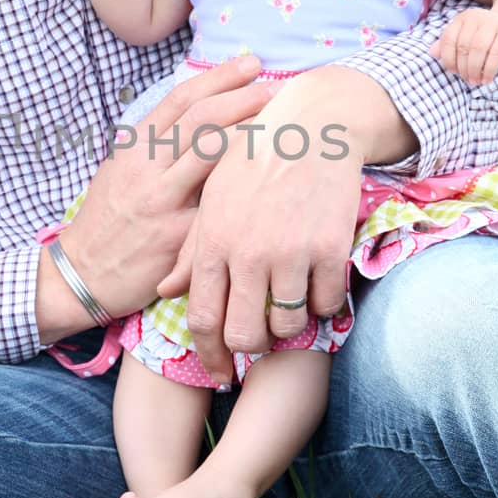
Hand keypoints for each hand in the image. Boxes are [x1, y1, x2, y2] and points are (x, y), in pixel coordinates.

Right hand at [57, 57, 273, 318]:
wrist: (84, 274)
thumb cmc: (109, 218)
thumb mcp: (121, 169)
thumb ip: (155, 143)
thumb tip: (197, 111)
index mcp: (135, 146)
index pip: (181, 98)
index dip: (219, 76)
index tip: (250, 65)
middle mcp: (147, 167)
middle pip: (201, 119)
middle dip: (243, 97)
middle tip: (276, 88)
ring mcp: (163, 200)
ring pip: (210, 154)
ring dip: (249, 133)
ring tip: (282, 123)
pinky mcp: (179, 237)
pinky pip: (218, 206)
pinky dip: (245, 188)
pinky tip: (270, 180)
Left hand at [154, 71, 364, 385]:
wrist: (312, 126)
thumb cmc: (255, 161)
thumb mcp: (213, 199)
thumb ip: (191, 250)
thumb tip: (166, 290)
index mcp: (214, 241)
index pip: (204, 319)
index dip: (210, 354)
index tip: (220, 371)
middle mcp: (249, 252)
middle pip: (244, 334)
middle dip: (251, 347)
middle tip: (260, 339)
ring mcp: (291, 252)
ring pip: (287, 326)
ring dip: (288, 326)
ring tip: (288, 306)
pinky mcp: (330, 248)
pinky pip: (326, 304)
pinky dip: (322, 305)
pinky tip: (316, 287)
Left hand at [431, 7, 497, 85]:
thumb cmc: (487, 38)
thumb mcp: (467, 39)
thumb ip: (449, 45)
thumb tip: (432, 52)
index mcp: (463, 18)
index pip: (449, 39)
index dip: (448, 58)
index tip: (453, 71)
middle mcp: (477, 17)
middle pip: (463, 47)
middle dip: (463, 68)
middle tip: (467, 80)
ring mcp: (494, 23)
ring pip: (478, 50)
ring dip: (474, 70)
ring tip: (475, 81)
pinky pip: (495, 54)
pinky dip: (489, 70)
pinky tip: (487, 80)